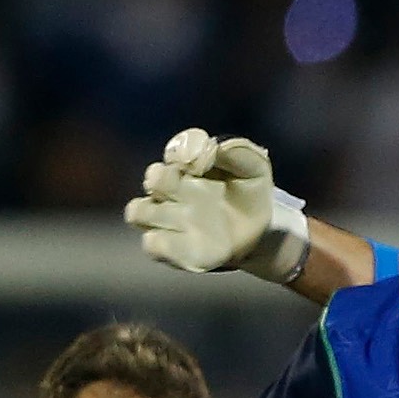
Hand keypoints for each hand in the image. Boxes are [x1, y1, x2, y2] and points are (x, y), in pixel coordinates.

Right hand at [126, 129, 310, 280]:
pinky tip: (194, 241)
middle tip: (189, 187)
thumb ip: (238, 152)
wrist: (261, 232)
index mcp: (187, 167)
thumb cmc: (250, 194)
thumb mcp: (253, 168)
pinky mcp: (173, 250)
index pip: (173, 153)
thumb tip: (214, 147)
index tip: (200, 163)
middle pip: (150, 179)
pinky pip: (152, 244)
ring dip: (156, 212)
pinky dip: (166, 243)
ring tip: (188, 218)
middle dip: (164, 179)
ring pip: (137, 212)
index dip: (180, 153)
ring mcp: (168, 221)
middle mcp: (171, 191)